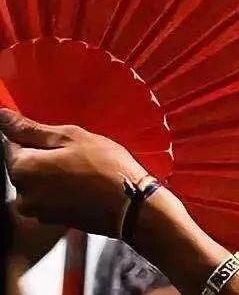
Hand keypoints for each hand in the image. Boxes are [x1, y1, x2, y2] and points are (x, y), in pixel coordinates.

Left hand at [0, 109, 147, 236]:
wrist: (128, 204)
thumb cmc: (103, 164)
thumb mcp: (71, 137)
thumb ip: (32, 129)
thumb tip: (2, 116)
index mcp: (22, 169)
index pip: (11, 143)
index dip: (36, 136)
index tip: (60, 137)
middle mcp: (21, 194)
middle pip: (24, 164)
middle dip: (44, 155)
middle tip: (76, 151)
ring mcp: (35, 211)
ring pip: (37, 181)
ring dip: (52, 171)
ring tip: (82, 167)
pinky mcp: (50, 221)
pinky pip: (48, 196)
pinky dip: (60, 187)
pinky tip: (83, 183)